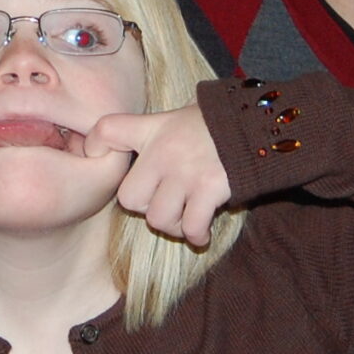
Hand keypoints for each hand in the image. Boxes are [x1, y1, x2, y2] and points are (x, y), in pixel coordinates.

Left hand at [85, 105, 228, 246]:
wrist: (258, 124)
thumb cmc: (214, 125)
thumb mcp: (177, 117)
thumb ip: (153, 130)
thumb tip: (127, 144)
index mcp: (153, 129)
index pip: (107, 130)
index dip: (95, 146)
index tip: (101, 157)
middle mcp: (163, 151)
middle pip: (129, 198)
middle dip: (146, 208)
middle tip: (165, 203)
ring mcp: (185, 171)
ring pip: (158, 219)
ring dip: (173, 226)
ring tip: (186, 218)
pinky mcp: (210, 188)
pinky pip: (191, 227)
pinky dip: (196, 236)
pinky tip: (202, 232)